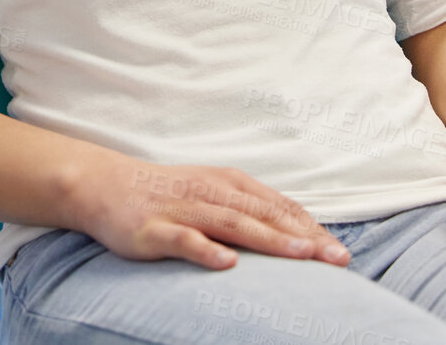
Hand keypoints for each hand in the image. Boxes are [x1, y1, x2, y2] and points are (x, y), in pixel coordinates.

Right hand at [72, 156, 351, 269]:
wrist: (104, 185)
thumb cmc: (166, 194)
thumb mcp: (211, 193)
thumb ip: (249, 210)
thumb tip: (298, 234)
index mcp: (228, 183)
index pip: (278, 207)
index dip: (311, 229)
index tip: (341, 252)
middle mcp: (210, 192)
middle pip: (264, 215)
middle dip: (303, 236)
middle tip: (337, 258)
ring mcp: (183, 210)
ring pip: (232, 224)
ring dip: (269, 239)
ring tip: (301, 255)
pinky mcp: (155, 228)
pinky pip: (184, 240)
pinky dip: (206, 250)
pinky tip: (226, 263)